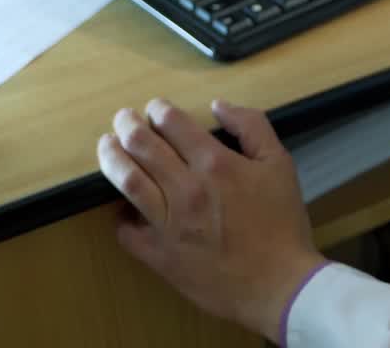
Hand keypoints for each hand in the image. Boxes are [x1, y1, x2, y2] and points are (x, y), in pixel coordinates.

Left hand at [97, 97, 324, 341]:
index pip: (172, 123)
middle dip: (127, 125)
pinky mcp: (159, 255)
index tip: (155, 107)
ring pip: (127, 182)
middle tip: (123, 118)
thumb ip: (251, 125)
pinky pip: (126, 231)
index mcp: (215, 162)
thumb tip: (219, 105)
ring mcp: (169, 224)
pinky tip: (122, 204)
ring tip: (107, 146)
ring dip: (112, 158)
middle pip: (142, 146)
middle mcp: (186, 188)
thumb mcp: (279, 162)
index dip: (158, 109)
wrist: (278, 284)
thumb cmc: (281, 221)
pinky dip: (119, 214)